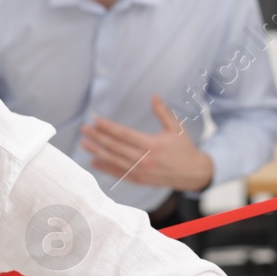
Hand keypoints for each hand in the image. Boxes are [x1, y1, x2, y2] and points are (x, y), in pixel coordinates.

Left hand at [79, 96, 213, 191]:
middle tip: (83, 129)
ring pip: (113, 160)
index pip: (124, 134)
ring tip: (84, 144)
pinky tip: (93, 161)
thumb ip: (162, 112)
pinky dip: (105, 168)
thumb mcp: (176, 128)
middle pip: (115, 147)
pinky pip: (118, 173)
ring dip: (97, 152)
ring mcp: (140, 172)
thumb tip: (154, 95)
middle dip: (97, 137)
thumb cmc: (184, 148)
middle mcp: (144, 160)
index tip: (95, 120)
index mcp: (152, 145)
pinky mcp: (139, 180)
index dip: (108, 127)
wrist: (193, 173)